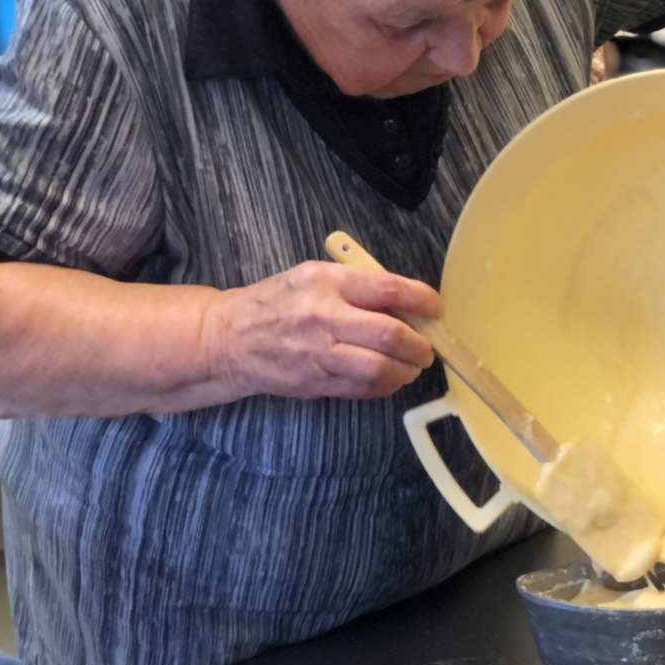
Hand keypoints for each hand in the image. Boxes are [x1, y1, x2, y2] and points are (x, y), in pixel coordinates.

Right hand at [204, 261, 440, 399]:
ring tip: (411, 366)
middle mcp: (323, 317)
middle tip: (427, 349)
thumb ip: (359, 286)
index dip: (422, 300)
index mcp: (327, 282)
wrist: (229, 338)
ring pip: (379, 369)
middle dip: (419, 345)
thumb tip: (408, 304)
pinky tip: (388, 378)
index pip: (388, 288)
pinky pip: (362, 388)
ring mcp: (318, 354)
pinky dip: (384, 386)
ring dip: (406, 371)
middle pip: (390, 335)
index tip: (436, 309)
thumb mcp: (314, 276)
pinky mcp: (314, 382)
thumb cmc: (278, 302)